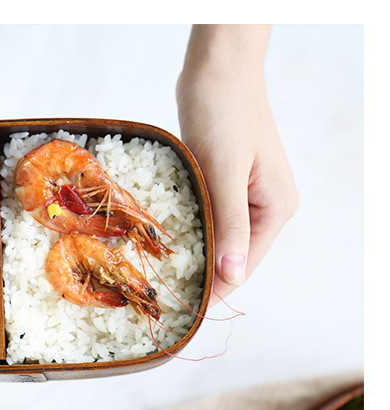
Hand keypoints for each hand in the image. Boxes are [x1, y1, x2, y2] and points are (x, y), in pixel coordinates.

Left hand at [176, 25, 298, 302]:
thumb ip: (231, 224)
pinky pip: (207, 217)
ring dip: (194, 254)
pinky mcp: (223, 182)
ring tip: (161, 277)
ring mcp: (244, 194)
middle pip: (232, 255)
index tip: (187, 311)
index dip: (216, 289)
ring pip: (218, 238)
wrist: (216, 71)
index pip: (244, 265)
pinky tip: (165, 243)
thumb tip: (232, 276)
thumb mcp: (226, 172)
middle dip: (202, 275)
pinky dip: (190, 229)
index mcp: (275, 208)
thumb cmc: (224, 115)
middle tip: (166, 298)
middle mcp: (264, 206)